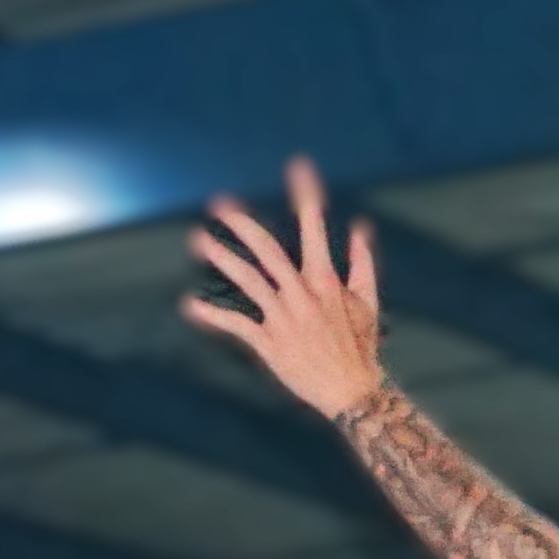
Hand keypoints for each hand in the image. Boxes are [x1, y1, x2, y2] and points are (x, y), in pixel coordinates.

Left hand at [183, 158, 387, 421]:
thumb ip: (362, 263)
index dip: (306, 196)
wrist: (352, 392)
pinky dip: (212, 314)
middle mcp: (302, 294)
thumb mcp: (368, 302)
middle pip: (267, 249)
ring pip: (247, 279)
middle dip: (242, 223)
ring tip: (198, 240)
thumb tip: (359, 229)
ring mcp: (284, 317)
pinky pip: (236, 324)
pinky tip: (190, 305)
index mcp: (326, 280)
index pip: (314, 228)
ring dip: (221, 258)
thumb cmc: (360, 347)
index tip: (298, 166)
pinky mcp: (269, 342)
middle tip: (219, 203)